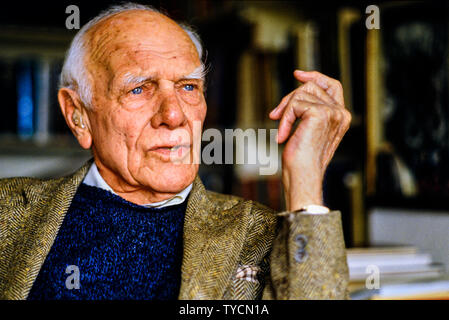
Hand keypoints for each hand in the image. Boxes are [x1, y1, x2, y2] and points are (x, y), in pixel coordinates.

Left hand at [269, 70, 350, 210]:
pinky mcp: (320, 114)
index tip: (297, 74)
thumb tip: (290, 98)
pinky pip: (294, 104)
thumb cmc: (302, 160)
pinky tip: (283, 136)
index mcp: (341, 117)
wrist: (303, 176)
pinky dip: (284, 119)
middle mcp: (341, 113)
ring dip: (285, 110)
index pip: (332, 86)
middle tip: (274, 115)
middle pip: (311, 87)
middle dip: (289, 98)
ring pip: (301, 94)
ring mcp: (332, 112)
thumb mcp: (306, 131)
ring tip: (282, 131)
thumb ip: (306, 112)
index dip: (315, 77)